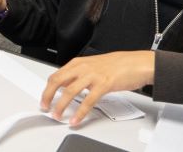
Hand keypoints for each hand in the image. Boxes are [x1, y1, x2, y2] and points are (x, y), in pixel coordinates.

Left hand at [41, 51, 155, 126]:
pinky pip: (88, 101)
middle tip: (45, 107)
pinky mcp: (103, 85)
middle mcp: (83, 68)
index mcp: (78, 62)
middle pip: (57, 81)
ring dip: (61, 106)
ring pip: (69, 92)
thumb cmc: (118, 65)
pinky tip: (76, 119)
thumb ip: (79, 75)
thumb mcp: (93, 66)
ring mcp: (93, 76)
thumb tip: (66, 86)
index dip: (47, 88)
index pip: (56, 75)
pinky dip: (80, 112)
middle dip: (48, 96)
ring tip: (57, 115)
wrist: (137, 63)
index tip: (45, 98)